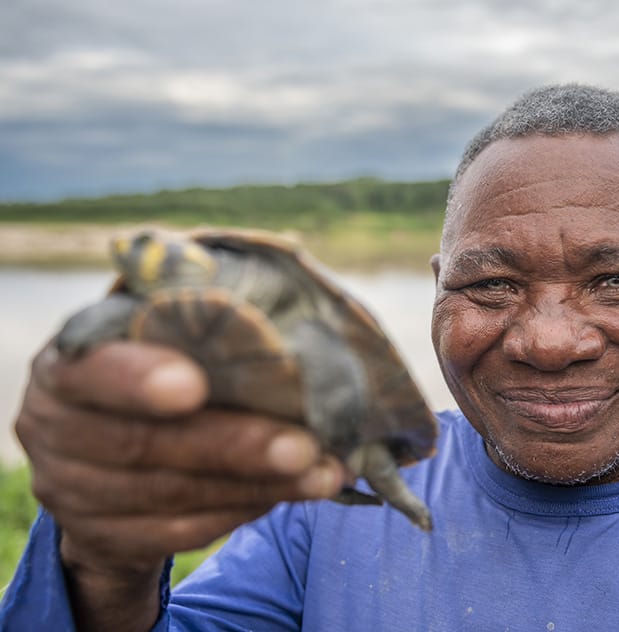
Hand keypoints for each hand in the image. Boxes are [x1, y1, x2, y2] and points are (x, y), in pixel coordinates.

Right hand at [15, 340, 344, 629]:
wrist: (99, 455)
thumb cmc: (146, 369)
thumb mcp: (150, 338)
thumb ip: (187, 321)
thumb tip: (274, 298)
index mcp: (67, 367)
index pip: (92, 371)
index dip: (139, 381)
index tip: (195, 385)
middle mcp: (56, 432)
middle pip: (143, 446)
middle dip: (233, 446)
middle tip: (305, 446)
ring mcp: (74, 494)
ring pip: (172, 497)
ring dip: (257, 486)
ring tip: (321, 473)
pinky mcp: (108, 538)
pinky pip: (182, 532)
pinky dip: (244, 510)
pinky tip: (292, 491)